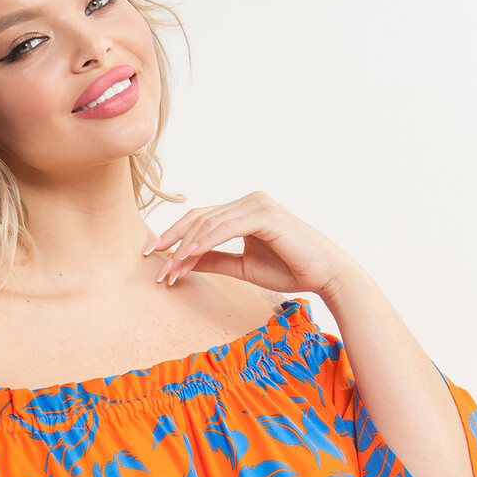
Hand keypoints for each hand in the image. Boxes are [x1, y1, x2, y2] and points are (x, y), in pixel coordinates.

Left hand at [142, 189, 364, 304]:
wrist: (324, 274)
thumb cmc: (290, 269)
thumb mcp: (243, 267)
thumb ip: (216, 260)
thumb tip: (185, 262)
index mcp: (243, 211)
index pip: (200, 220)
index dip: (175, 237)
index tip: (155, 257)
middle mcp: (248, 201)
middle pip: (198, 218)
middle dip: (172, 241)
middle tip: (152, 261)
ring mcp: (256, 205)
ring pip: (208, 224)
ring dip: (185, 247)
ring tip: (169, 268)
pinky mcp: (264, 214)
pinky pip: (224, 228)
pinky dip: (204, 242)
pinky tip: (188, 256)